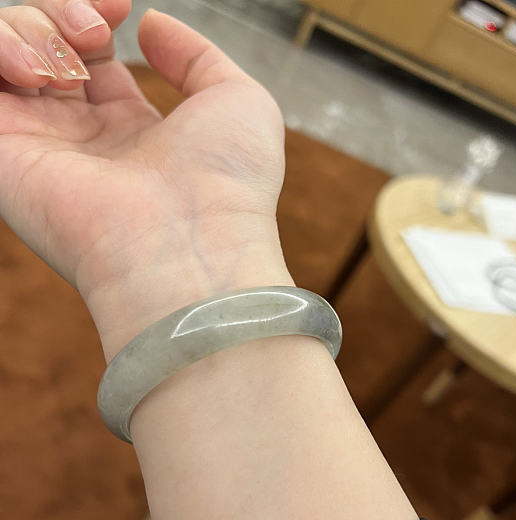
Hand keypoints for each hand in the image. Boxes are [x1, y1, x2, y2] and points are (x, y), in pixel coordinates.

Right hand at [0, 3, 292, 358]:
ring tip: (70, 66)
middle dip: (62, 14)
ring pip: (6, 54)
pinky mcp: (4, 156)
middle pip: (44, 47)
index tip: (119, 8)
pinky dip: (2, 49)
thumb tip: (149, 27)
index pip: (90, 56)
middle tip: (96, 35)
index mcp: (130, 129)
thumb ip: (197, 56)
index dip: (93, 15)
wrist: (191, 246)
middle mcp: (80, 139)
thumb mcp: (239, 100)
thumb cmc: (226, 184)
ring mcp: (39, 146)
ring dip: (32, 30)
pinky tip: (43, 75)